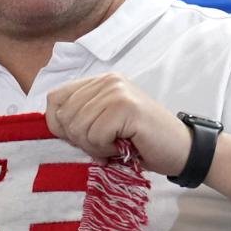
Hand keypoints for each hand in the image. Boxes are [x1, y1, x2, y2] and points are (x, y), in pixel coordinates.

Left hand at [41, 73, 191, 174]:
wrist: (180, 150)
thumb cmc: (139, 142)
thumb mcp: (101, 124)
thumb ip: (78, 117)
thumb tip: (51, 123)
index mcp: (99, 82)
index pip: (54, 98)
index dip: (58, 124)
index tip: (81, 137)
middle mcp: (108, 80)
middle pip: (64, 115)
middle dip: (79, 139)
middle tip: (105, 143)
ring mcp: (118, 91)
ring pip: (78, 127)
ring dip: (94, 146)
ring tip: (116, 143)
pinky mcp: (127, 107)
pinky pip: (95, 135)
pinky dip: (106, 149)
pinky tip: (124, 145)